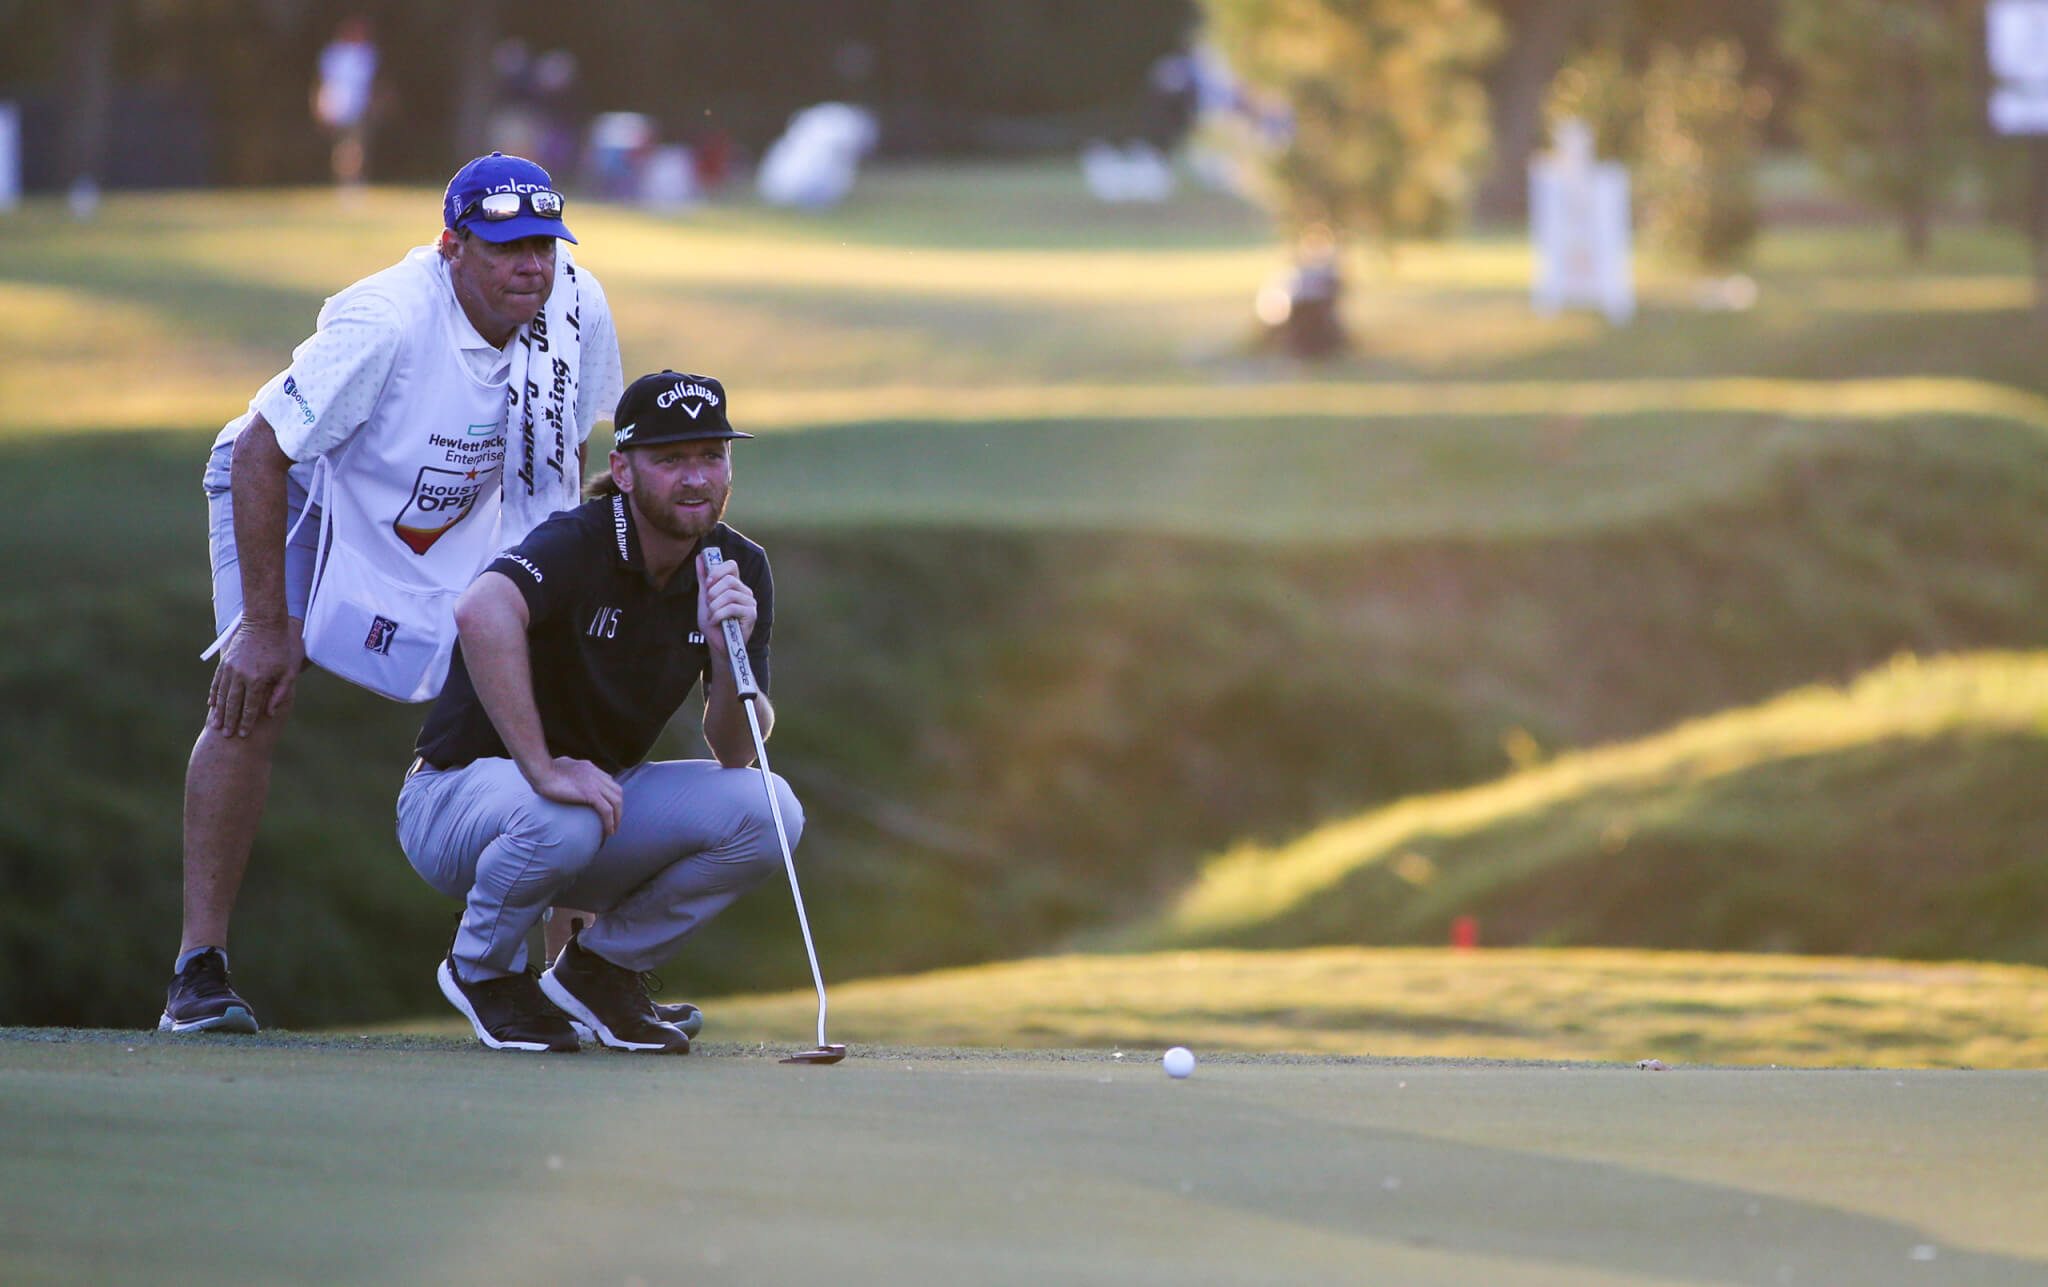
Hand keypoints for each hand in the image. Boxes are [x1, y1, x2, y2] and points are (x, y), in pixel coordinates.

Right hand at [209, 618, 304, 736]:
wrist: (263, 624)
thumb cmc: (280, 650)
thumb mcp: (287, 672)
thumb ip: (280, 693)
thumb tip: (270, 712)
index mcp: (257, 679)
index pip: (251, 706)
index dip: (247, 722)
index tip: (242, 734)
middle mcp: (241, 675)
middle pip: (233, 703)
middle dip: (230, 721)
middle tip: (226, 736)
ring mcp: (230, 668)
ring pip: (222, 694)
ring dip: (219, 711)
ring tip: (216, 725)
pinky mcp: (225, 663)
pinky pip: (217, 682)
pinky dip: (214, 695)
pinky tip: (211, 705)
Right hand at [525, 757, 623, 836]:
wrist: (540, 771)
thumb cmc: (543, 770)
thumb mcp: (561, 766)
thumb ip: (568, 769)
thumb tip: (565, 774)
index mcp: (589, 767)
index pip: (609, 781)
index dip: (611, 795)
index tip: (609, 807)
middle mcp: (595, 774)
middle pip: (617, 791)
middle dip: (619, 807)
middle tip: (615, 821)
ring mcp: (595, 783)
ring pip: (616, 801)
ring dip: (617, 817)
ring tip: (613, 829)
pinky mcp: (590, 793)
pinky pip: (607, 810)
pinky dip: (610, 822)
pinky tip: (609, 831)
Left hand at [696, 553, 757, 660]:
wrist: (716, 645)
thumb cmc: (713, 623)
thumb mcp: (705, 598)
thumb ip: (704, 578)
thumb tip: (700, 557)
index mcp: (735, 585)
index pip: (731, 565)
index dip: (718, 571)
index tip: (708, 584)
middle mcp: (745, 591)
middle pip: (729, 580)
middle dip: (712, 594)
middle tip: (709, 606)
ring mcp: (750, 603)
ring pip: (729, 594)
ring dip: (714, 607)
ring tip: (712, 616)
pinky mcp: (751, 614)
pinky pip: (732, 607)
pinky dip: (718, 615)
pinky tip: (716, 622)